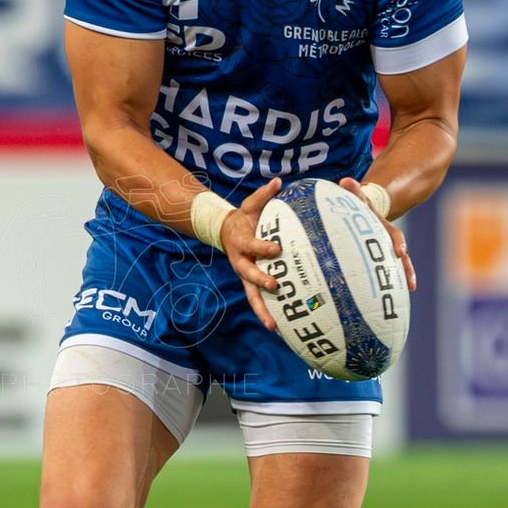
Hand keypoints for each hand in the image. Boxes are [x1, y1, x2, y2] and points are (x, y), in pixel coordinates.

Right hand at [222, 177, 284, 330]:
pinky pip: (258, 301)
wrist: (228, 233)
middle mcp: (242, 262)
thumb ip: (264, 195)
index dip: (263, 246)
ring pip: (251, 295)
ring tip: (273, 325)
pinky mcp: (251, 284)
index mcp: (242, 242)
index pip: (253, 244)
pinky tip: (279, 327)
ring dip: (261, 310)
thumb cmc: (244, 218)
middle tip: (275, 286)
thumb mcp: (251, 205)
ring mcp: (246, 276)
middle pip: (249, 274)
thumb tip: (279, 181)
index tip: (277, 248)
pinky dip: (266, 313)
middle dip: (261, 281)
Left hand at [338, 176, 415, 291]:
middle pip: (399, 252)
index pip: (392, 234)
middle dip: (405, 265)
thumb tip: (346, 180)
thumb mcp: (356, 200)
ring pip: (397, 262)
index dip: (397, 242)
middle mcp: (386, 237)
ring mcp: (384, 248)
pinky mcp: (380, 257)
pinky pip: (388, 269)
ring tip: (411, 288)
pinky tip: (396, 293)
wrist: (362, 212)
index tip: (401, 251)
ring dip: (404, 274)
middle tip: (411, 280)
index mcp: (381, 226)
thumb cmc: (356, 208)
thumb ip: (353, 192)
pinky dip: (392, 279)